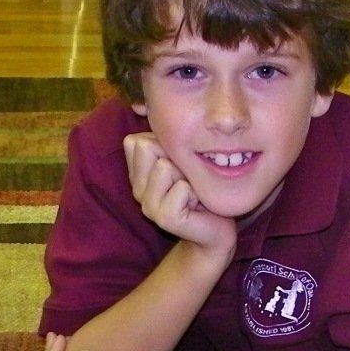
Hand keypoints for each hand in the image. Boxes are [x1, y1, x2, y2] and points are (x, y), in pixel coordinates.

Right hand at [124, 133, 234, 254]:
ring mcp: (148, 206)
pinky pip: (181, 188)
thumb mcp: (180, 161)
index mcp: (136, 176)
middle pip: (148, 149)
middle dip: (176, 158)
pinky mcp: (164, 219)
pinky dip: (196, 192)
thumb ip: (163, 142)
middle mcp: (137, 191)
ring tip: (192, 192)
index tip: (176, 165)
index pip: (135, 142)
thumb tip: (147, 120)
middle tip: (186, 180)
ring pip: (164, 166)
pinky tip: (197, 205)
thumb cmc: (200, 190)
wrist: (214, 230)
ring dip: (187, 175)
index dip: (164, 146)